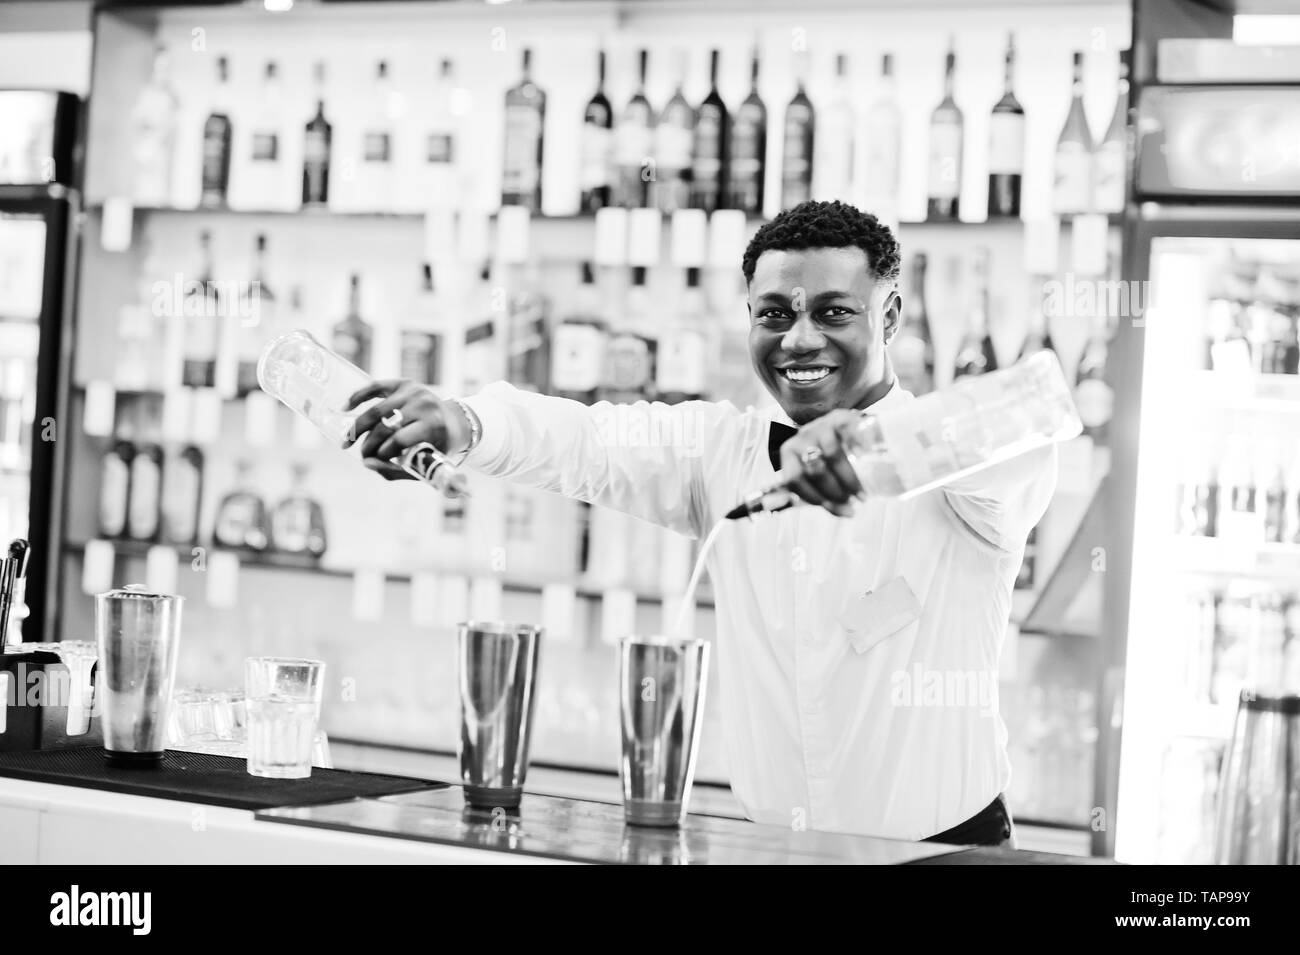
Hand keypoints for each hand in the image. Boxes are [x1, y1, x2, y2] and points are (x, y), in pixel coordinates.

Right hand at [344, 379, 472, 493]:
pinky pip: (376, 387)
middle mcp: (424, 405)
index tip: (375, 460)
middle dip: (369, 444)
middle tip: (362, 454)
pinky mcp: (404, 383)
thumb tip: (367, 464)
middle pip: (385, 426)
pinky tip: (346, 407)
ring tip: (347, 441)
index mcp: (433, 425)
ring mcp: (413, 391)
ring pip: (377, 410)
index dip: (383, 452)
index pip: (400, 440)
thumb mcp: (425, 462)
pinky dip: (359, 396)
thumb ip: (396, 470)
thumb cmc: (437, 446)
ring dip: (358, 427)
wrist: (454, 422)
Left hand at [779, 409, 864, 517]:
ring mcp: (822, 425)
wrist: (845, 428)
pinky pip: (849, 434)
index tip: (832, 507)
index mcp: (789, 454)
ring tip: (861, 492)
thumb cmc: (829, 457)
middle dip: (834, 491)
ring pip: (832, 455)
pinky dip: (858, 448)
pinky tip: (864, 460)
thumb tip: (847, 513)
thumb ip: (820, 493)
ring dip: (849, 479)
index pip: (793, 479)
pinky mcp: (841, 417)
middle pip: (814, 470)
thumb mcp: (818, 474)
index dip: (812, 497)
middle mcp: (802, 438)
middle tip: (852, 501)